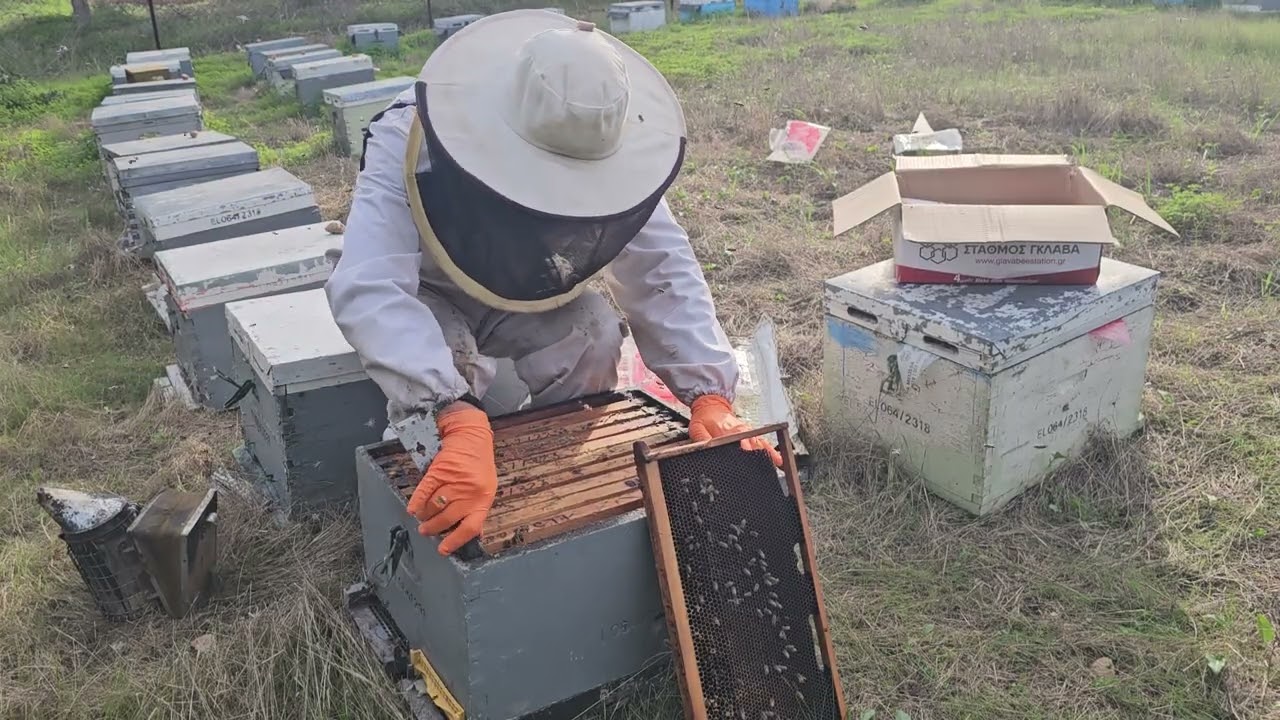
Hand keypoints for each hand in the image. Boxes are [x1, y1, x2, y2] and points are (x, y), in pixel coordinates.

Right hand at [405, 403, 496, 555]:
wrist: (470, 433)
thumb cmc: (477, 462)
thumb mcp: (484, 486)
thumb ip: (474, 506)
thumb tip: (460, 531)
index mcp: (484, 498)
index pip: (470, 526)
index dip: (455, 541)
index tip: (443, 550)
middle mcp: (470, 491)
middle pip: (447, 519)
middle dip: (433, 528)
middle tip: (426, 531)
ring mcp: (454, 480)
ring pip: (434, 507)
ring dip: (425, 515)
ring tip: (421, 518)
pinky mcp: (439, 470)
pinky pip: (424, 491)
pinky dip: (416, 502)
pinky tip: (412, 509)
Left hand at [688, 395, 782, 466]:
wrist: (711, 406)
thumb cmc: (704, 418)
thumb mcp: (697, 427)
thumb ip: (700, 437)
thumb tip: (704, 446)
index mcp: (726, 429)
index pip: (736, 438)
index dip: (742, 445)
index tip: (747, 452)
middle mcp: (739, 430)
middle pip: (751, 442)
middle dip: (757, 453)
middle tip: (763, 465)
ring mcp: (746, 431)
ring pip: (759, 443)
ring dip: (767, 453)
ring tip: (775, 464)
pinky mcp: (750, 433)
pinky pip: (763, 442)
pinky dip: (771, 450)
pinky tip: (778, 460)